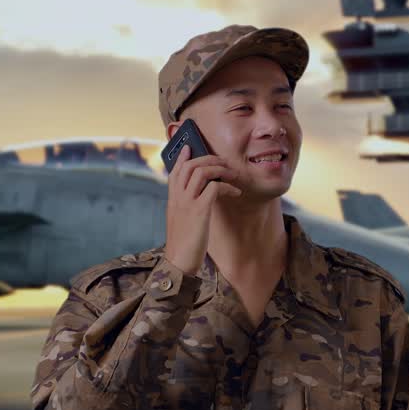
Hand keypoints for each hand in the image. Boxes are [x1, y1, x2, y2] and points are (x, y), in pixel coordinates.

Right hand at [164, 145, 241, 275]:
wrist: (178, 262)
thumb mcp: (182, 222)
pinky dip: (227, 186)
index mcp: (172, 200)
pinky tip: (236, 192)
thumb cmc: (183, 245)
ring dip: (220, 169)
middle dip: (208, 159)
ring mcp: (187, 203)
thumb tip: (200, 199)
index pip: (174, 171)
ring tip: (232, 175)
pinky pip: (214, 187)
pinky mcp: (199, 211)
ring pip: (201, 171)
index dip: (182, 157)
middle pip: (190, 165)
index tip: (190, 147)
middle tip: (223, 163)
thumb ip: (186, 207)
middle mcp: (177, 198)